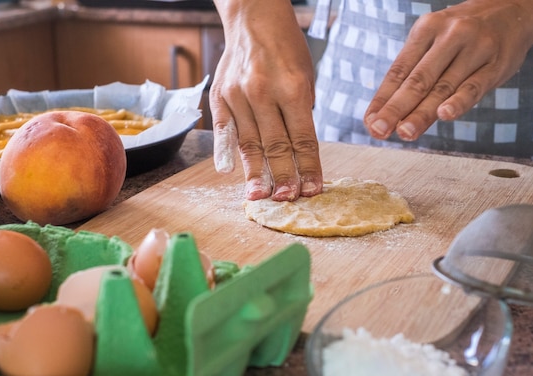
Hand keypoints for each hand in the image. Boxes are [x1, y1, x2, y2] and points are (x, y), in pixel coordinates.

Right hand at [210, 0, 322, 200]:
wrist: (254, 19)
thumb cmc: (286, 49)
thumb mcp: (306, 77)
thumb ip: (301, 113)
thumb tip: (298, 151)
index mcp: (292, 87)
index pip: (303, 138)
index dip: (309, 167)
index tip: (312, 190)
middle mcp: (263, 92)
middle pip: (275, 145)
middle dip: (284, 177)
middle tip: (288, 200)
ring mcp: (238, 95)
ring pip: (249, 143)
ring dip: (256, 173)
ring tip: (261, 196)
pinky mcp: (220, 96)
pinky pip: (224, 129)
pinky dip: (225, 152)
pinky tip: (228, 172)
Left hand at [364, 0, 532, 140]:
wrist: (515, 9)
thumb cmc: (463, 34)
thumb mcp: (435, 40)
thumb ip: (414, 72)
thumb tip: (384, 111)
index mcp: (426, 29)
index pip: (399, 70)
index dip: (382, 99)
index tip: (370, 123)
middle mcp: (449, 36)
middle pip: (417, 80)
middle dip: (396, 108)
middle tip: (380, 130)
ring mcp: (474, 48)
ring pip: (443, 86)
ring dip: (422, 113)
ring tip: (405, 132)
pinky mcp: (496, 63)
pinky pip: (475, 86)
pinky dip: (459, 101)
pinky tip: (445, 115)